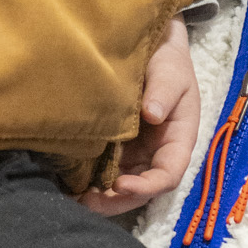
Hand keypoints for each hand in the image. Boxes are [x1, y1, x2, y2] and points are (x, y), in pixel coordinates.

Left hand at [81, 18, 199, 213]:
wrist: (151, 45)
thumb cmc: (166, 59)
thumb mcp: (171, 71)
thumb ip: (164, 91)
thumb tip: (153, 114)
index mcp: (178, 140)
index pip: (168, 174)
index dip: (147, 186)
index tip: (121, 184)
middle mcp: (157, 152)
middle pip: (142, 189)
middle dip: (117, 200)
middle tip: (87, 202)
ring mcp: (136, 152)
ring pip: (122, 185)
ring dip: (101, 197)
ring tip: (74, 198)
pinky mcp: (116, 146)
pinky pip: (105, 170)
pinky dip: (90, 181)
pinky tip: (69, 182)